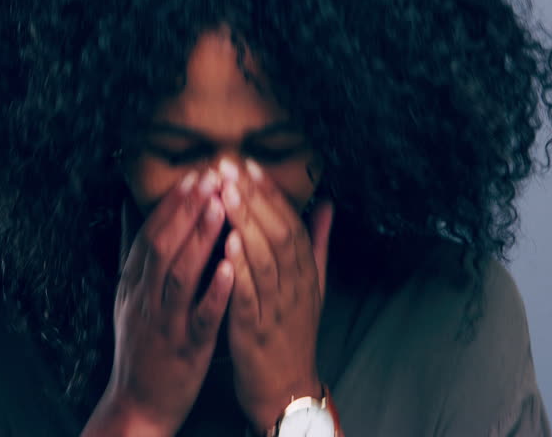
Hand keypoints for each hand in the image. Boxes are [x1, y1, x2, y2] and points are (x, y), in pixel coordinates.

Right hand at [85, 172, 234, 436]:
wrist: (137, 405)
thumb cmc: (140, 346)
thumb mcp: (129, 297)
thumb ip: (135, 254)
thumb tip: (132, 210)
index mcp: (134, 285)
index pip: (151, 235)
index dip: (172, 204)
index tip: (194, 175)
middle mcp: (145, 298)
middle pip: (163, 246)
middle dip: (187, 210)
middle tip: (210, 177)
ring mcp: (164, 323)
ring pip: (179, 275)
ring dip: (200, 239)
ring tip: (221, 207)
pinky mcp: (185, 349)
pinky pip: (200, 317)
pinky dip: (214, 291)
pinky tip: (231, 269)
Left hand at [220, 158, 334, 433]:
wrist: (287, 388)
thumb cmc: (293, 333)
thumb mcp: (313, 286)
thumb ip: (318, 243)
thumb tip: (326, 203)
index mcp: (306, 273)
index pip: (290, 223)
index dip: (269, 192)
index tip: (248, 164)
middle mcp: (295, 286)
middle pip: (277, 233)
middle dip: (252, 197)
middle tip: (228, 167)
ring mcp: (276, 308)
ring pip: (264, 258)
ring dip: (244, 222)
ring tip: (225, 193)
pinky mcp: (255, 330)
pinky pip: (249, 294)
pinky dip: (240, 267)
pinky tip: (226, 242)